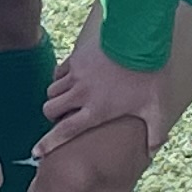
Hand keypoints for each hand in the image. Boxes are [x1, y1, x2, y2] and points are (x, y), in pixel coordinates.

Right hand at [36, 32, 166, 166]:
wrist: (139, 40)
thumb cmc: (148, 75)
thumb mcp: (156, 107)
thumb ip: (155, 132)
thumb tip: (152, 151)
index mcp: (96, 110)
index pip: (64, 131)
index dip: (48, 144)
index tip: (35, 152)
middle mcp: (80, 94)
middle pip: (49, 110)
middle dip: (52, 116)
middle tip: (63, 117)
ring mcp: (76, 75)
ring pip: (51, 91)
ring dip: (56, 97)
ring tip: (69, 98)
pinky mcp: (75, 59)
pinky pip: (58, 73)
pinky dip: (60, 79)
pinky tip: (72, 80)